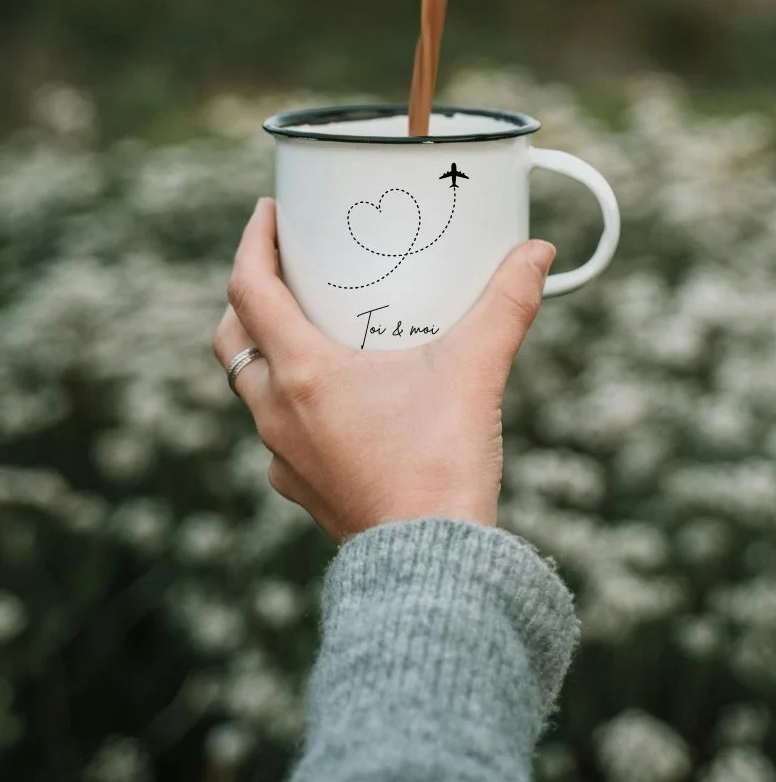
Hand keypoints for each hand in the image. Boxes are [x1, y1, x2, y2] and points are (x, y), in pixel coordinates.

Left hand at [212, 198, 554, 541]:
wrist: (431, 567)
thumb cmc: (440, 466)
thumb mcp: (475, 370)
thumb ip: (506, 304)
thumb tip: (536, 252)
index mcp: (303, 373)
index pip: (248, 290)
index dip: (251, 243)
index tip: (267, 214)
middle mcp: (278, 413)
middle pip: (233, 341)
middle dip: (246, 298)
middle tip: (281, 271)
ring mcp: (285, 457)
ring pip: (253, 390)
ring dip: (269, 353)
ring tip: (312, 331)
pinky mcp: (305, 490)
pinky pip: (280, 435)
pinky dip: (295, 405)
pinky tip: (337, 403)